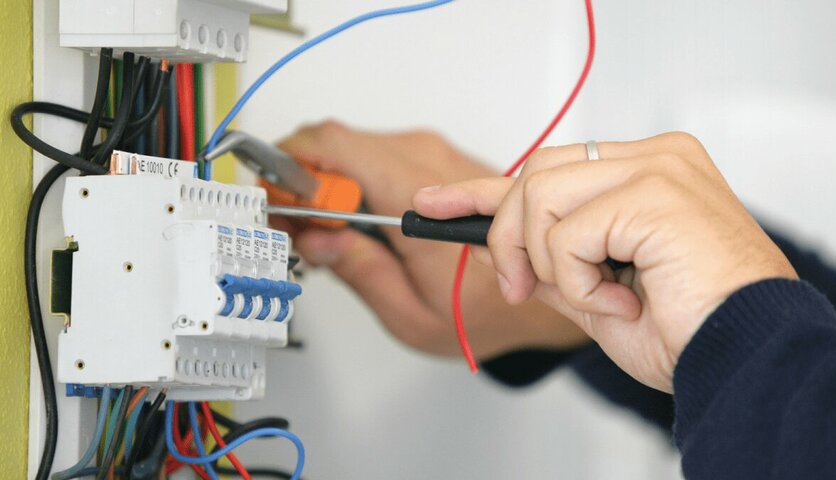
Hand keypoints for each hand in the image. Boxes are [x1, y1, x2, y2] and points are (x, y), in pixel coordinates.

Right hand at [275, 121, 588, 357]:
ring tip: (328, 233)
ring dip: (329, 184)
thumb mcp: (411, 313)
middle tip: (295, 226)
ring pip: (355, 148)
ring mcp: (435, 156)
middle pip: (336, 144)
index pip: (332, 146)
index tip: (274, 202)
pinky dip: (356, 183)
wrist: (545, 285)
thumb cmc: (490, 308)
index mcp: (414, 197)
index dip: (289, 168)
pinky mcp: (439, 160)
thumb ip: (358, 271)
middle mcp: (427, 162)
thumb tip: (316, 238)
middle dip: (304, 181)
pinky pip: (380, 157)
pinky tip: (358, 223)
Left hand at [413, 132, 796, 391]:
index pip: (550, 167)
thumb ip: (557, 263)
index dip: (484, 189)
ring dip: (552, 264)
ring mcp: (658, 168)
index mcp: (650, 173)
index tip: (435, 203)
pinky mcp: (654, 192)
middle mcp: (656, 158)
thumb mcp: (602, 295)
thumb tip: (505, 250)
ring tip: (599, 298)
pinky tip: (622, 301)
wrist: (748, 358)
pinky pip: (567, 234)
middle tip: (526, 288)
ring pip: (541, 195)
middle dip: (510, 236)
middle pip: (536, 173)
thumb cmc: (694, 330)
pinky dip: (579, 282)